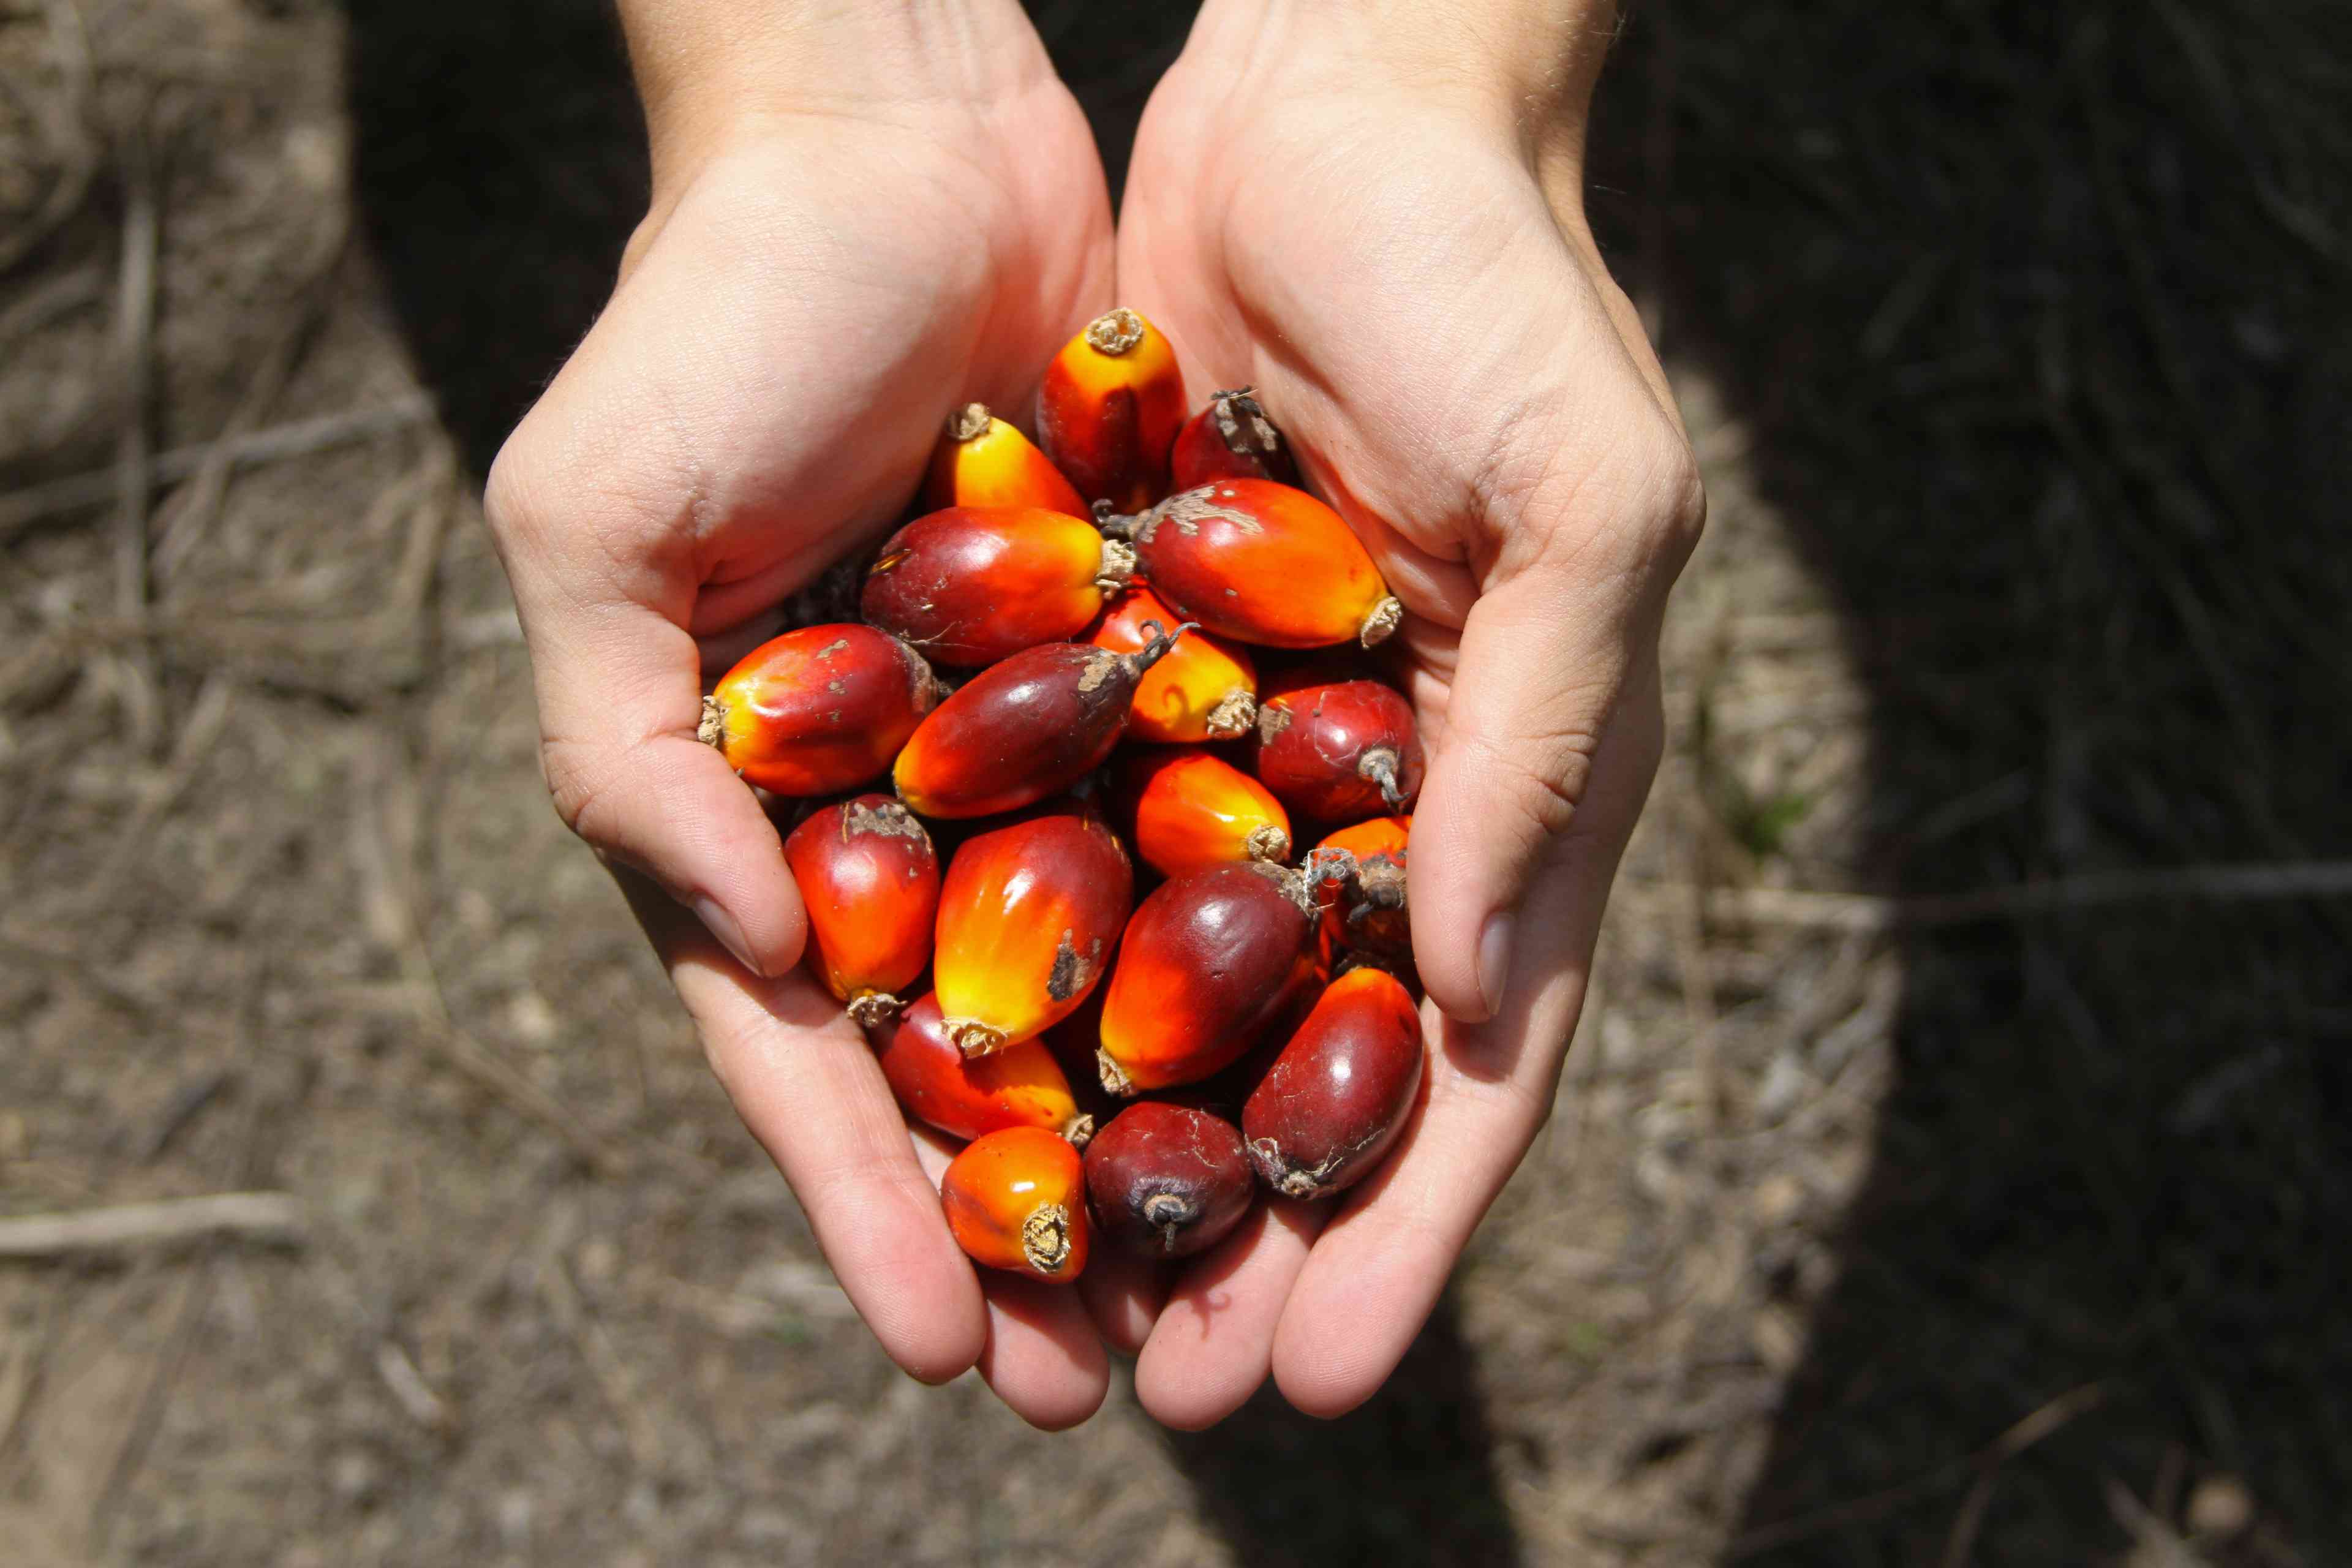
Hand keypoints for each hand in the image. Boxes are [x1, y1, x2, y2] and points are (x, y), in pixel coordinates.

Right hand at [484, 0, 1117, 1426]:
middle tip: (1095, 1390)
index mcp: (760, 814)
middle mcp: (906, 808)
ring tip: (1215, 1293)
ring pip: (1108, 983)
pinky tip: (1312, 1067)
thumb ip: (623, 748)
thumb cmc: (712, 323)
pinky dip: (1254, 950)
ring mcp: (1036, 746)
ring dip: (1154, 1136)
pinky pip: (1213, 829)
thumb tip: (742, 947)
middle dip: (1026, 1224)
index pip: (813, 1052)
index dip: (867, 1203)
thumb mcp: (594, 530)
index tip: (940, 1348)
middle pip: (972, 1058)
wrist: (891, 136)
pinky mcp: (1155, 663)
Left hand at [1106, 0, 1702, 1423]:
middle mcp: (1377, 800)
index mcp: (1515, 789)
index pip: (1469, 1065)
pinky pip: (1064, 845)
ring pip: (1171, 996)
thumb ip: (1546, 746)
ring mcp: (1243, 744)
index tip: (1315, 1377)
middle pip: (1304, 1072)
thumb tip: (1482, 1001)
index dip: (1404, 1230)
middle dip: (1240, 1237)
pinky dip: (1021, 969)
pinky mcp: (1121, 671)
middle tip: (1152, 1400)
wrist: (1334, 110)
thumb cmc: (1496, 288)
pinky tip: (949, 1085)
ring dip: (1116, 1150)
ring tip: (1036, 1301)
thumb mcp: (1585, 501)